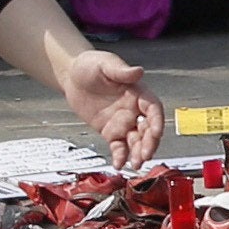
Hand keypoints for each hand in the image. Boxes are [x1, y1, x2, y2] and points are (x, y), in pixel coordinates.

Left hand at [61, 47, 159, 165]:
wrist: (71, 75)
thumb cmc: (90, 65)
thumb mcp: (105, 64)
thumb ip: (121, 71)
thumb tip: (138, 71)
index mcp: (138, 93)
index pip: (153, 109)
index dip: (157, 121)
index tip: (156, 132)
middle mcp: (134, 110)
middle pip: (147, 129)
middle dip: (149, 143)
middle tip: (145, 154)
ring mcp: (123, 122)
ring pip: (135, 141)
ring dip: (138, 153)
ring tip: (136, 164)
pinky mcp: (110, 131)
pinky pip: (118, 146)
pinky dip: (120, 156)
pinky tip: (120, 164)